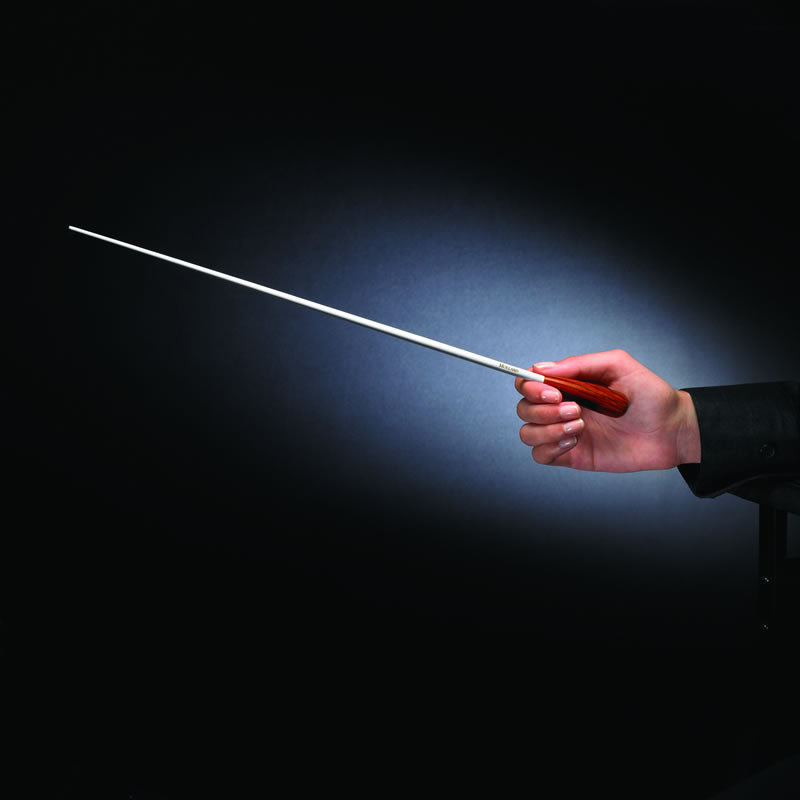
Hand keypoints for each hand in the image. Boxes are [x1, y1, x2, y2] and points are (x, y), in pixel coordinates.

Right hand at [515, 350, 700, 471]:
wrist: (672, 430)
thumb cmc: (650, 395)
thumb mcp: (618, 365)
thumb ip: (579, 364)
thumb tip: (542, 369)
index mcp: (569, 384)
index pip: (529, 383)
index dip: (530, 387)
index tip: (553, 392)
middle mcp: (562, 408)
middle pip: (524, 408)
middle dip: (542, 410)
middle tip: (574, 409)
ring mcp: (565, 433)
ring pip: (528, 433)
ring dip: (547, 429)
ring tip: (580, 426)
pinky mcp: (572, 456)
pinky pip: (540, 456)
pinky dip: (550, 448)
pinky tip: (574, 441)